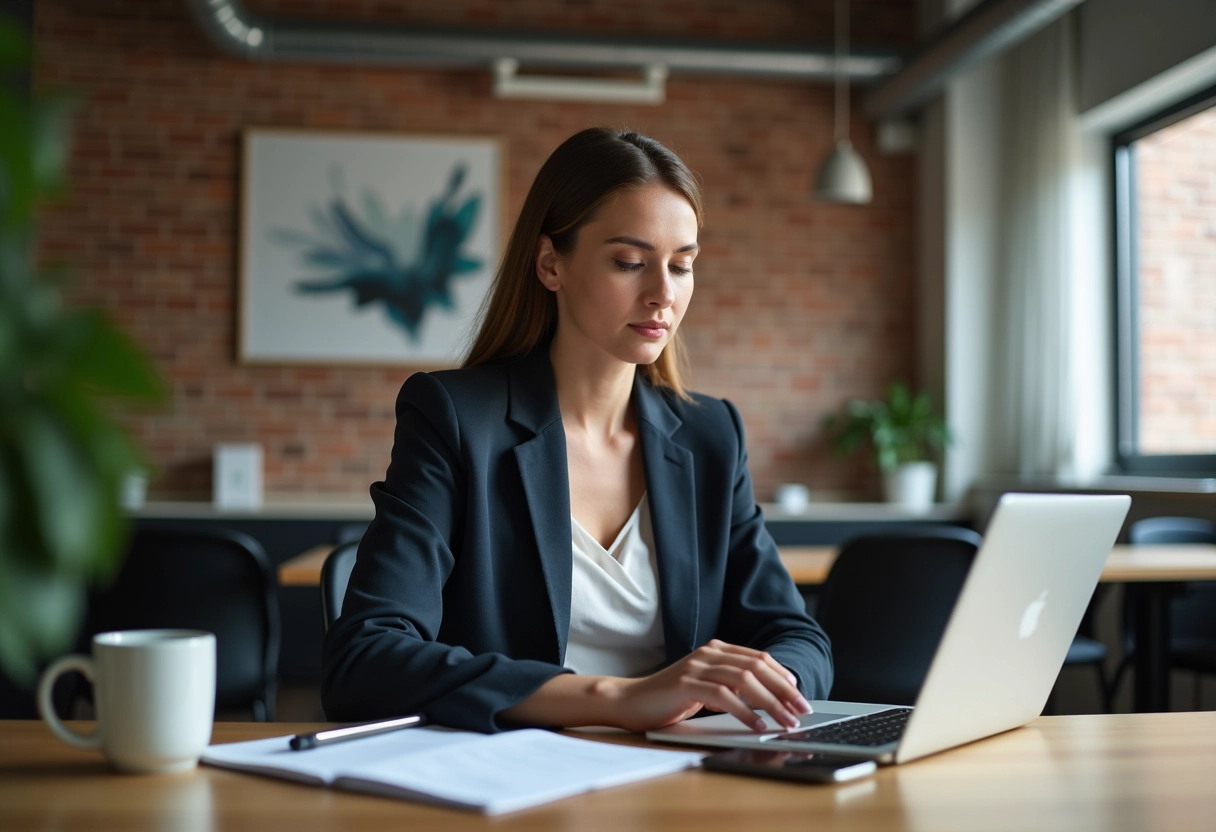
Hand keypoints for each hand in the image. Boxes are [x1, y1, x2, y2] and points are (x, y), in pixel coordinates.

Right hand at [603, 640, 811, 732]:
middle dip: (784, 690)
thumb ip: (731, 687)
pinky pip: (723, 695)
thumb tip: (769, 701)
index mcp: (717, 650)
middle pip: (757, 666)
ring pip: (745, 680)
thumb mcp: (706, 688)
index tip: (799, 696)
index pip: (759, 658)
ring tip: (785, 722)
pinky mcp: (686, 684)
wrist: (630, 701)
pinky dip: (744, 712)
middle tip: (801, 711)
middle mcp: (709, 653)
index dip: (783, 676)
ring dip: (770, 703)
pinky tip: (756, 725)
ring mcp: (697, 666)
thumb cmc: (670, 698)